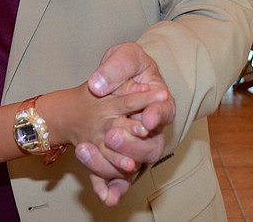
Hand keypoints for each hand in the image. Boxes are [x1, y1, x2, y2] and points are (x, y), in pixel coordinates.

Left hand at [76, 43, 175, 204]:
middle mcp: (151, 127)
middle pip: (153, 146)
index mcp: (159, 100)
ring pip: (136, 164)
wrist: (115, 78)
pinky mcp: (121, 155)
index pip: (164, 111)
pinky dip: (112, 187)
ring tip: (89, 153)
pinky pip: (120, 176)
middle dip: (134, 145)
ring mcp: (137, 143)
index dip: (156, 116)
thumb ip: (115, 68)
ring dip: (117, 165)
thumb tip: (98, 85)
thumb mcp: (124, 56)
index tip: (144, 120)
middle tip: (112, 136)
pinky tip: (105, 196)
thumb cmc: (126, 64)